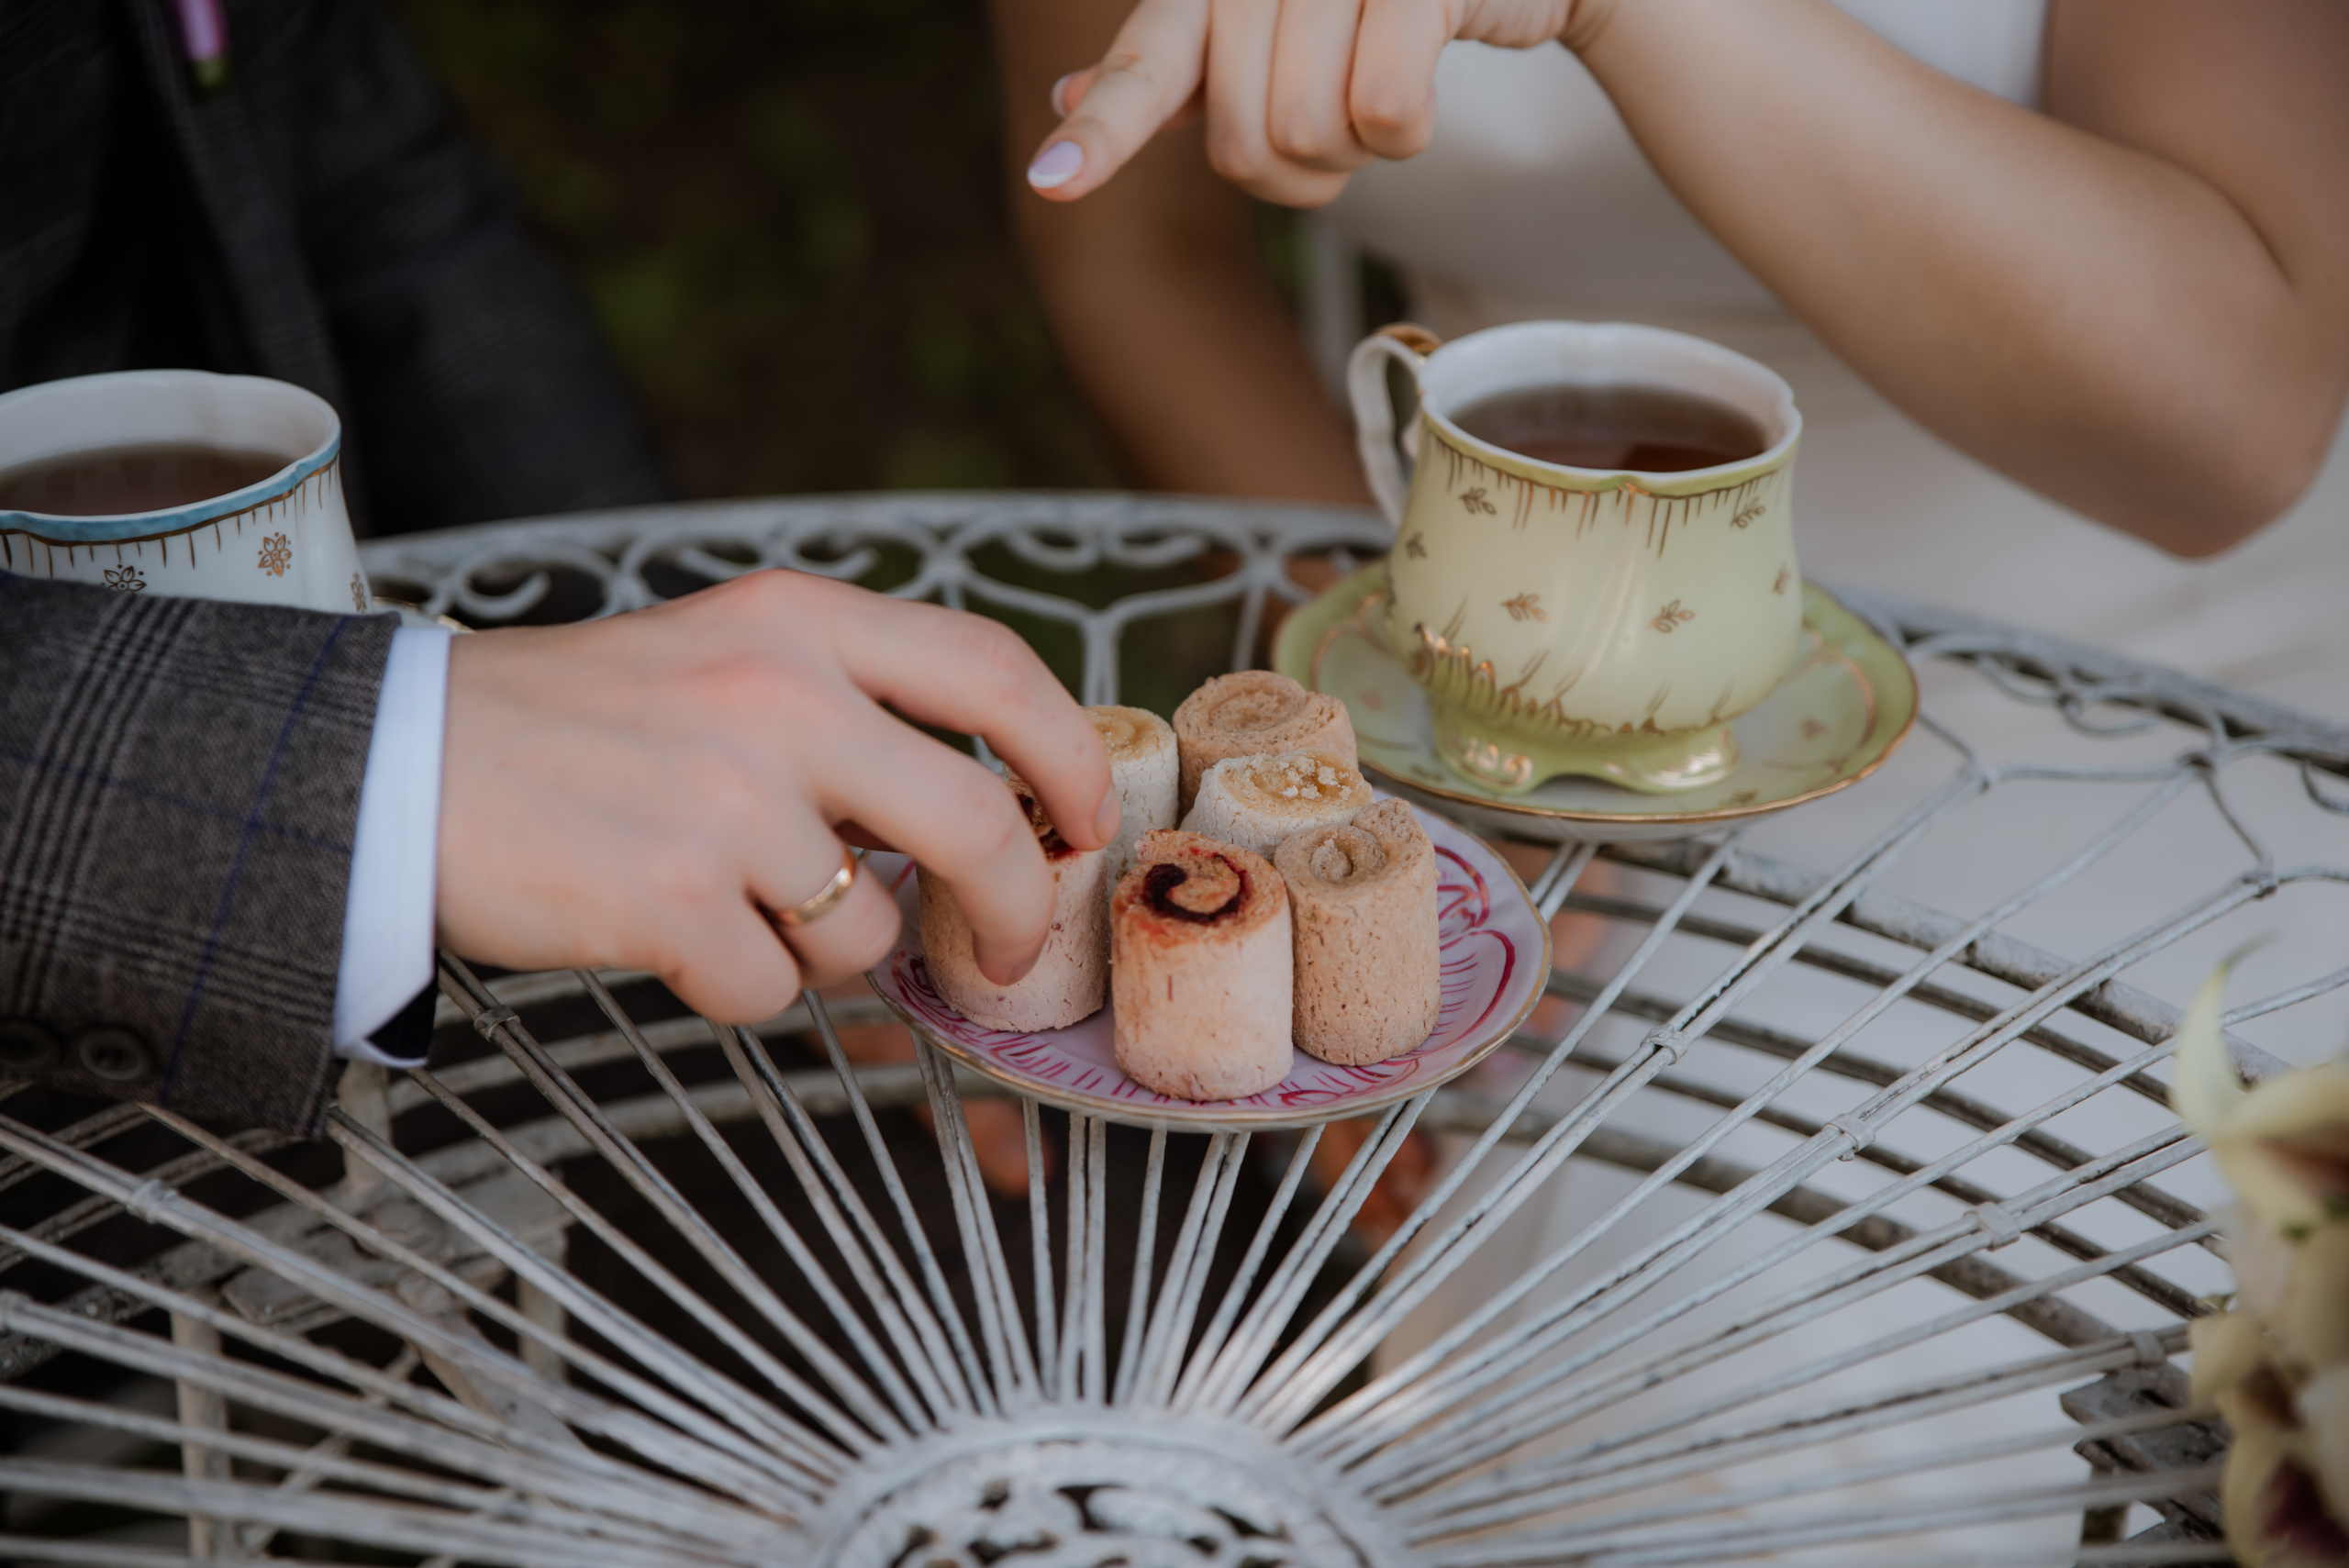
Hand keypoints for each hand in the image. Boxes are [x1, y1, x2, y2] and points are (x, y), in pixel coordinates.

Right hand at [435, 570, 1116, 1022]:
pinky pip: (771, 987)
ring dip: (822, 946)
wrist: (392, 763)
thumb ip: (844, 704)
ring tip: (726, 901)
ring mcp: (727, 798)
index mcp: (799, 621)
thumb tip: (975, 811)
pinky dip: (736, 985)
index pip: (994, 670)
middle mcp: (780, 696)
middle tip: (1012, 946)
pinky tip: (667, 936)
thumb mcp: (717, 654)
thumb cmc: (567, 723)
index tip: (1085, 819)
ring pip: (869, 930)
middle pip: (978, 823)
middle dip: (1017, 906)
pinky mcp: (670, 897)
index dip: (1069, 754)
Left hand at [1025, 0, 1591, 206]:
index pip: (1147, 62)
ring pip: (1311, 135)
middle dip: (1298, 168)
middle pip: (1243, 144)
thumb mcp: (1268, 33)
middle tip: (1339, 123)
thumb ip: (1181, 66)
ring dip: (1358, 152)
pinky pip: (1385, 114)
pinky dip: (1408, 133)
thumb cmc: (1372, 8)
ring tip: (1383, 90)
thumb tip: (1065, 98)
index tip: (1051, 183)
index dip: (1106, 130)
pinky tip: (1423, 83)